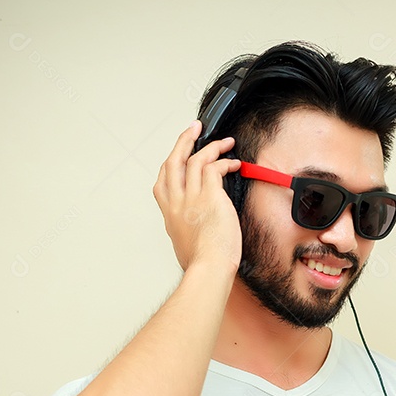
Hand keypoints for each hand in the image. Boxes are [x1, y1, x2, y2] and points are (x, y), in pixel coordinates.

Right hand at [152, 121, 243, 270]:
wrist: (208, 268)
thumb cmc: (202, 262)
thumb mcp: (185, 244)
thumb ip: (188, 229)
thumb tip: (196, 226)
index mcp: (170, 214)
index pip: (162, 181)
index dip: (170, 163)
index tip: (179, 153)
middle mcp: (177, 202)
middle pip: (173, 161)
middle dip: (184, 140)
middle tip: (193, 128)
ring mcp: (191, 197)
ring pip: (194, 159)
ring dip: (211, 146)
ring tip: (225, 141)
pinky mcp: (209, 195)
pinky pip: (213, 168)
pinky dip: (224, 161)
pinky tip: (233, 163)